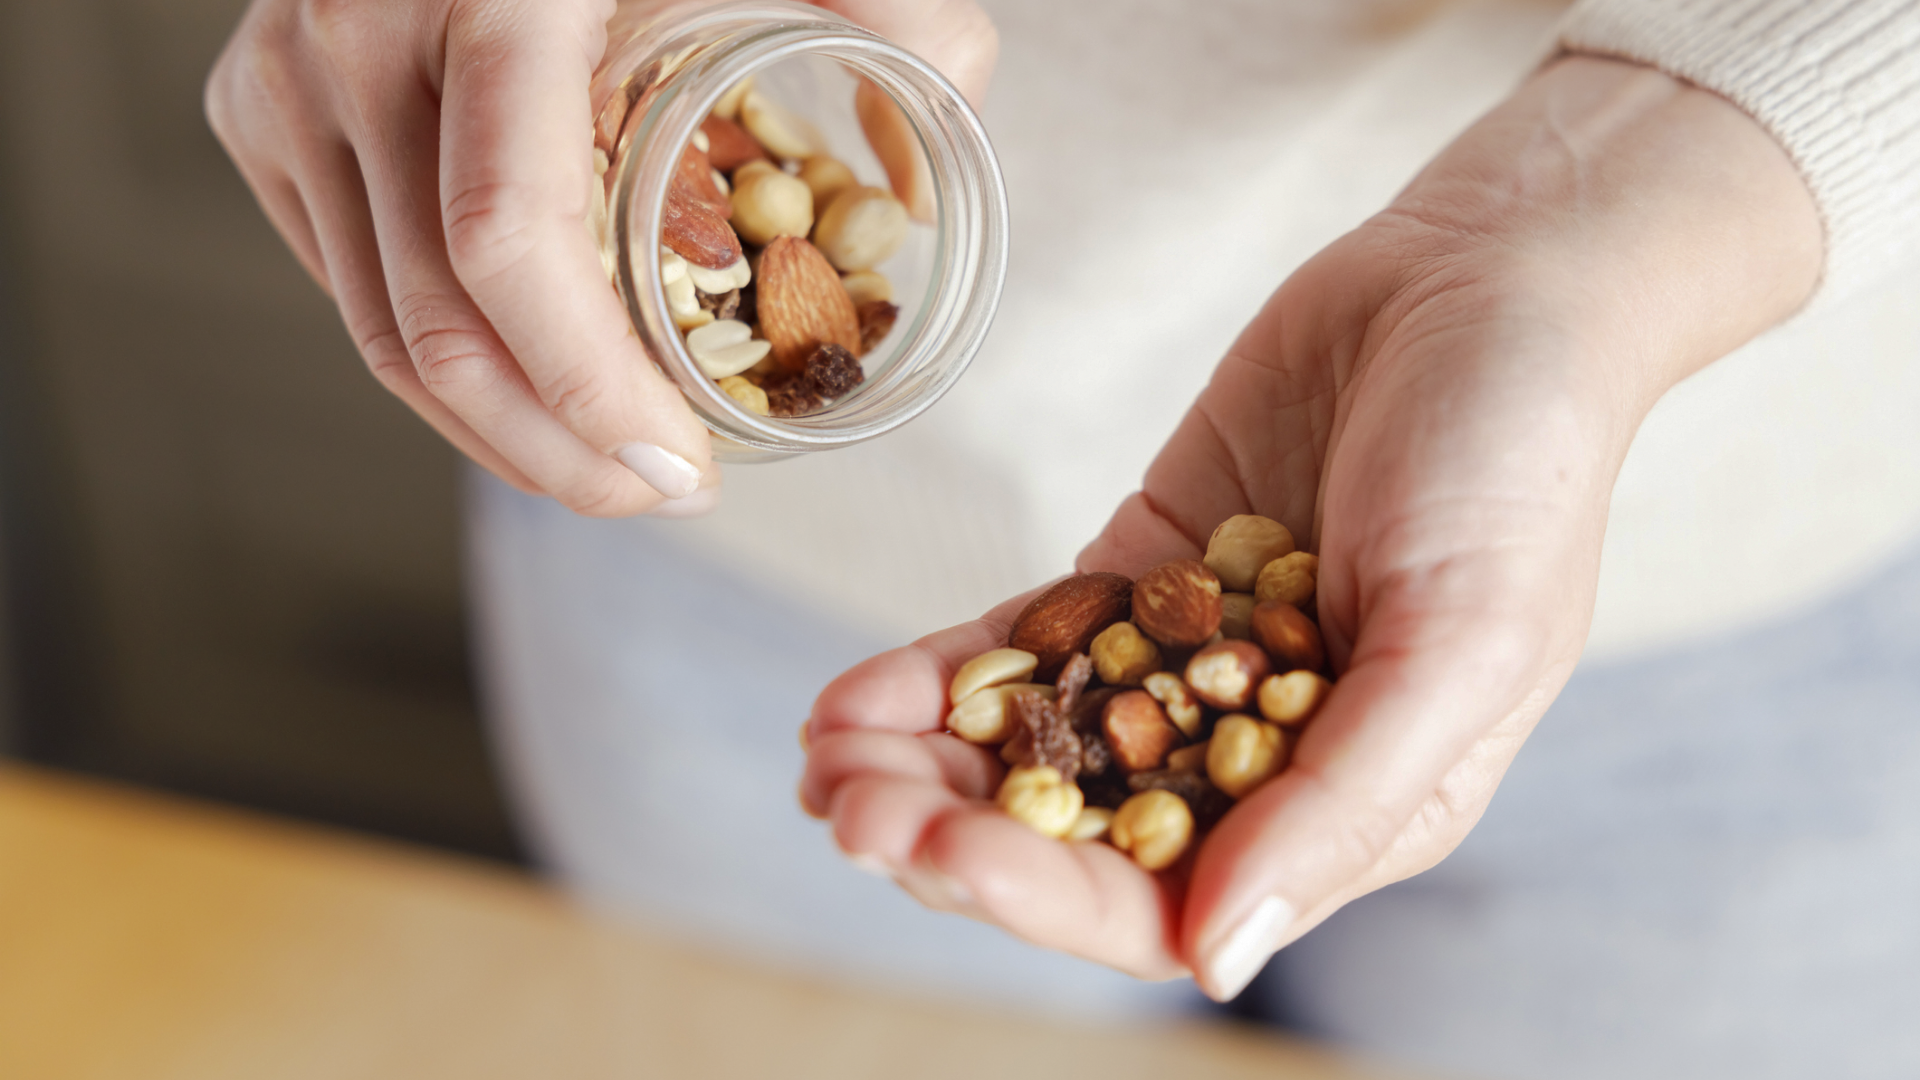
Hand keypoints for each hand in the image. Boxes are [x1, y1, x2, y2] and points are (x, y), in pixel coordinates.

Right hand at [205, 0, 995, 515]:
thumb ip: (896, 11)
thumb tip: (928, 166)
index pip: (508, 245)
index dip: (591, 393)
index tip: (683, 472)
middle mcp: (356, 47)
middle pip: (437, 331)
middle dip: (561, 453)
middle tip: (666, 496)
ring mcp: (288, 86)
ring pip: (382, 334)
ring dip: (503, 434)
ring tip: (613, 468)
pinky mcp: (262, 115)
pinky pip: (353, 286)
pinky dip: (450, 362)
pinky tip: (538, 385)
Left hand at [800, 57, 1820, 994]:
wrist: (1483, 280)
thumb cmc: (1514, 466)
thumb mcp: (1459, 642)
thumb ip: (1342, 803)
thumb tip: (1219, 958)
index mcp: (1348, 807)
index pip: (1169, 902)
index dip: (1042, 895)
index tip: (938, 852)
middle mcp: (1257, 752)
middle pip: (1077, 836)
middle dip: (953, 831)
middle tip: (844, 805)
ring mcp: (1187, 662)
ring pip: (1034, 745)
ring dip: (923, 761)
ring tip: (822, 750)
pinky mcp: (1140, 573)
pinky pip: (1026, 641)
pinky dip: (942, 671)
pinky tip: (856, 687)